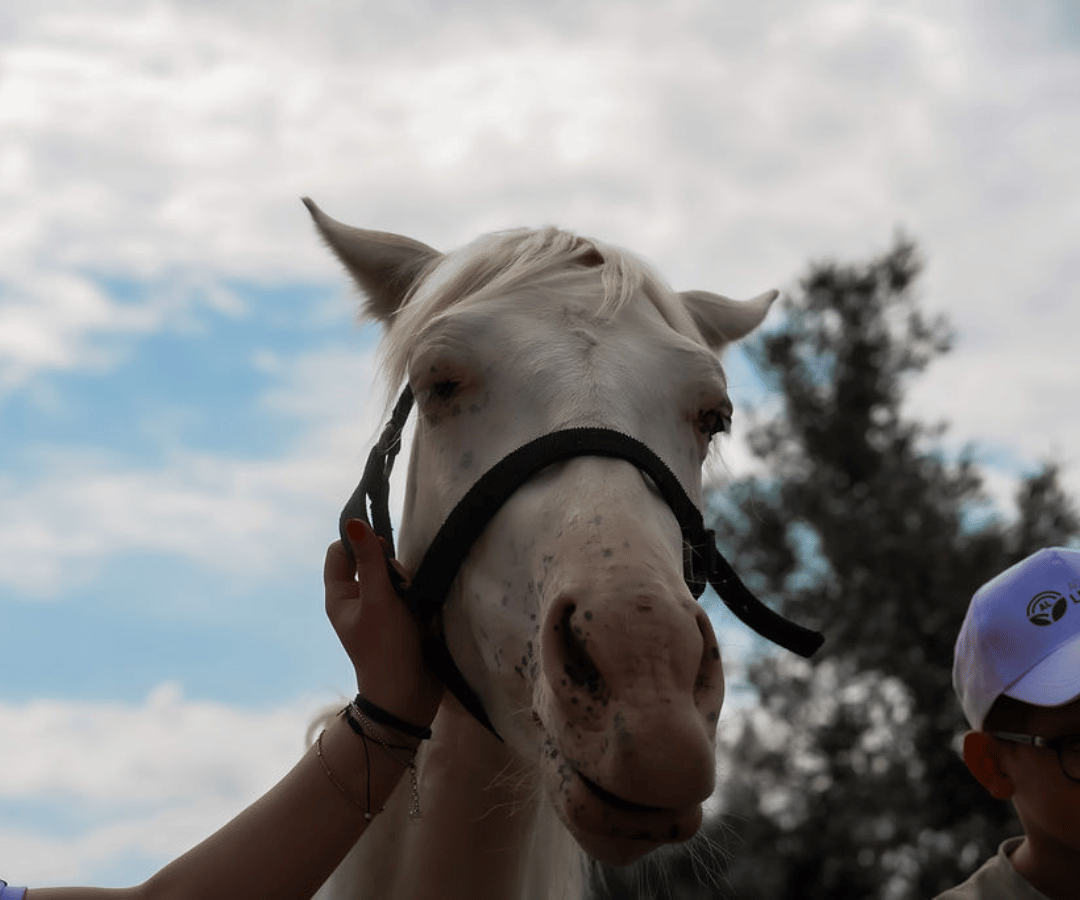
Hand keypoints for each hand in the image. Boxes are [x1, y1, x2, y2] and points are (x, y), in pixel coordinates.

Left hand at [323, 520, 442, 731]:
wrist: (407, 695)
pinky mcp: (400, 619)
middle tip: (399, 585)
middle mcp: (356, 600)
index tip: (381, 549)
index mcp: (339, 596)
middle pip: (369, 560)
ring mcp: (378, 610)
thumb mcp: (378, 600)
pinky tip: (421, 609)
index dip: (359, 543)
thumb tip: (354, 522)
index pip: (340, 552)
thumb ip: (370, 561)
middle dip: (389, 564)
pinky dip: (415, 594)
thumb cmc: (387, 647)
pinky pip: (407, 592)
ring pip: (392, 576)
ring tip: (412, 603)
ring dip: (406, 581)